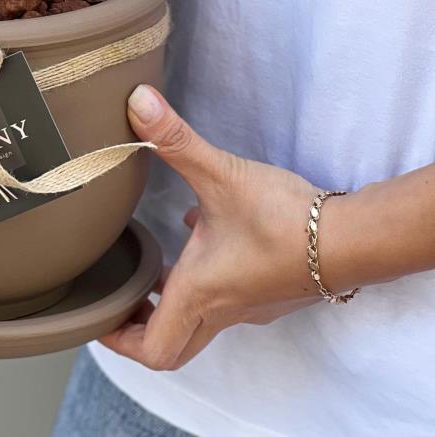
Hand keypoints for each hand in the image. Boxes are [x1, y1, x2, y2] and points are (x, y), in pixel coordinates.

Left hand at [99, 85, 317, 369]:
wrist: (351, 238)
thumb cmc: (284, 220)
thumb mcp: (221, 173)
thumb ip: (174, 139)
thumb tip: (137, 102)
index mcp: (200, 293)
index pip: (152, 349)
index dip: (118, 338)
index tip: (98, 314)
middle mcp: (222, 308)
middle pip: (173, 345)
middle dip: (140, 328)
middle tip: (120, 300)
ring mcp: (248, 303)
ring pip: (199, 320)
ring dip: (170, 300)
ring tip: (149, 268)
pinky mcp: (268, 288)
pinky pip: (224, 297)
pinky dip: (202, 277)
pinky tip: (200, 232)